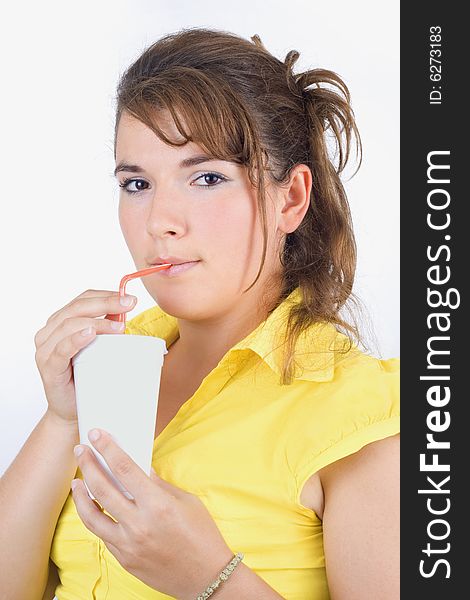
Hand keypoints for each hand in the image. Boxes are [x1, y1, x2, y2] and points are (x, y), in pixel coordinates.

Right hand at [34, 289, 136, 423]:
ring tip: (119, 326)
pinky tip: (90, 334)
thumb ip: (106, 327)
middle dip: (106, 303)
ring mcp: (45, 349)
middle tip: (129, 305)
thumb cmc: (85, 377)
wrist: (71, 411)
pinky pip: (62, 349)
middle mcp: (49, 332)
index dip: (105, 295)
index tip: (129, 298)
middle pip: (77, 308)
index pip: (82, 300)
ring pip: (70, 325)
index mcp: (60, 323)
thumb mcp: (99, 348)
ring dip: (97, 322)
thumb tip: (125, 309)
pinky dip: (76, 339)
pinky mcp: (48, 367)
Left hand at [71, 429, 233, 598]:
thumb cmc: (202, 535)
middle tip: (81, 450)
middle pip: (102, 488)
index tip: (97, 435)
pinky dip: (96, 519)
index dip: (108, 448)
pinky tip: (95, 508)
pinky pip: (104, 535)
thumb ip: (159, 485)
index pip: (124, 469)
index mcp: (157, 505)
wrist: (207, 577)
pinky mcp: (124, 560)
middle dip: (88, 465)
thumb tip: (140, 470)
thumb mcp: (186, 501)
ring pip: (92, 516)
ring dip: (81, 495)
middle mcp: (138, 524)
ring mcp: (128, 545)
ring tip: (77, 481)